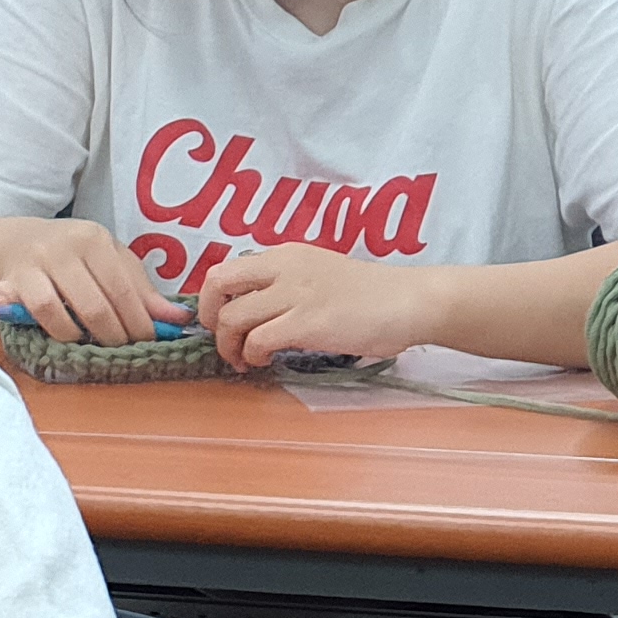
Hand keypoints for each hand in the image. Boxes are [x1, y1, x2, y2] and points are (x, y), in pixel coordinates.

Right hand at [0, 217, 192, 344]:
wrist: (7, 245)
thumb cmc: (66, 256)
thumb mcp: (106, 262)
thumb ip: (140, 290)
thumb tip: (177, 320)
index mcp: (95, 238)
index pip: (125, 287)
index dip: (140, 321)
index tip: (149, 342)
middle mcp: (68, 245)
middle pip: (103, 303)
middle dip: (118, 335)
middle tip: (125, 351)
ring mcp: (40, 261)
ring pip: (75, 311)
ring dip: (90, 337)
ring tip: (98, 346)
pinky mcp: (15, 281)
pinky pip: (44, 314)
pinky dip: (61, 332)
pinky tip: (69, 338)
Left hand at [197, 243, 452, 369]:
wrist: (409, 301)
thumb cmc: (368, 295)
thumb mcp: (317, 274)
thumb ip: (284, 285)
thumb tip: (250, 309)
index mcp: (284, 255)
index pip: (225, 269)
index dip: (211, 300)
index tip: (220, 322)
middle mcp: (283, 268)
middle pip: (217, 284)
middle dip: (207, 318)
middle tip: (223, 340)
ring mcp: (295, 294)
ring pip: (232, 318)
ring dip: (229, 345)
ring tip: (245, 359)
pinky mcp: (308, 323)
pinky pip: (258, 340)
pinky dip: (253, 356)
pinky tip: (264, 361)